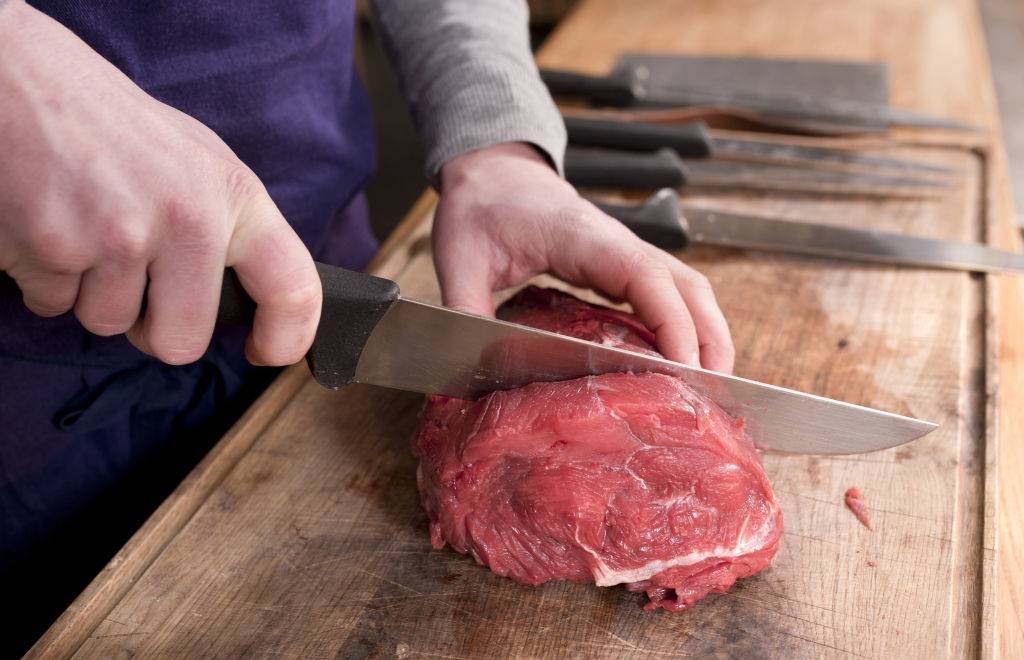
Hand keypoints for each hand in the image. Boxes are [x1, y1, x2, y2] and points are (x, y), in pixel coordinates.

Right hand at [0, 1, 319, 365]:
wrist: (20, 77)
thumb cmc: (115, 127)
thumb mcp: (198, 161)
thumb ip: (230, 228)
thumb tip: (254, 297)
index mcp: (232, 196)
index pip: (292, 286)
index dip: (287, 336)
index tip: (267, 351)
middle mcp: (186, 219)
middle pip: (181, 342)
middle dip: (154, 329)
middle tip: (137, 284)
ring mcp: (118, 236)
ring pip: (109, 325)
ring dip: (92, 294)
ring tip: (85, 228)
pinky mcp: (53, 248)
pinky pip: (54, 306)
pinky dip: (47, 279)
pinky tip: (49, 223)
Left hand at [434, 142, 733, 371]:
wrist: (490, 173)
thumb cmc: (478, 207)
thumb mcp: (459, 257)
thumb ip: (466, 306)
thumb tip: (472, 362)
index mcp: (584, 238)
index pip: (647, 277)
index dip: (673, 324)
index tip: (683, 371)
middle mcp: (618, 244)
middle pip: (688, 287)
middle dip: (709, 339)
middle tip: (712, 395)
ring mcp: (626, 254)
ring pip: (688, 290)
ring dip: (707, 334)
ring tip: (708, 387)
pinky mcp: (622, 265)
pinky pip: (669, 295)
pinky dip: (685, 327)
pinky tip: (680, 364)